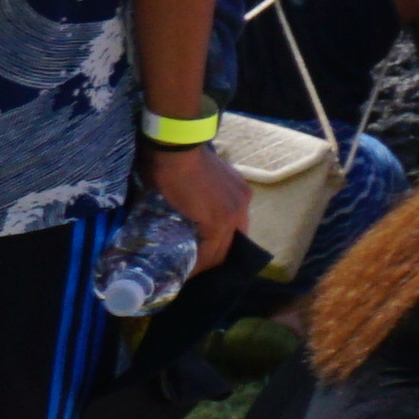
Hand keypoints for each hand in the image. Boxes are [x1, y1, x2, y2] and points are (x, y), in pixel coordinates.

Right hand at [152, 135, 252, 267]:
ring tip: (186, 273)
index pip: (233, 228)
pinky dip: (197, 263)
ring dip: (205, 264)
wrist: (176, 145)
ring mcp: (232, 213)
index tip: (200, 252)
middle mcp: (242, 204)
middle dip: (213, 258)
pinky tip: (184, 269)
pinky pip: (209, 251)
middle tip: (193, 267)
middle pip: (231, 243)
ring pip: (221, 250)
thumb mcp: (197, 174)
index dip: (218, 244)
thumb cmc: (179, 154)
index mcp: (239, 193)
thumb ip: (197, 191)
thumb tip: (181, 206)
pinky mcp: (217, 221)